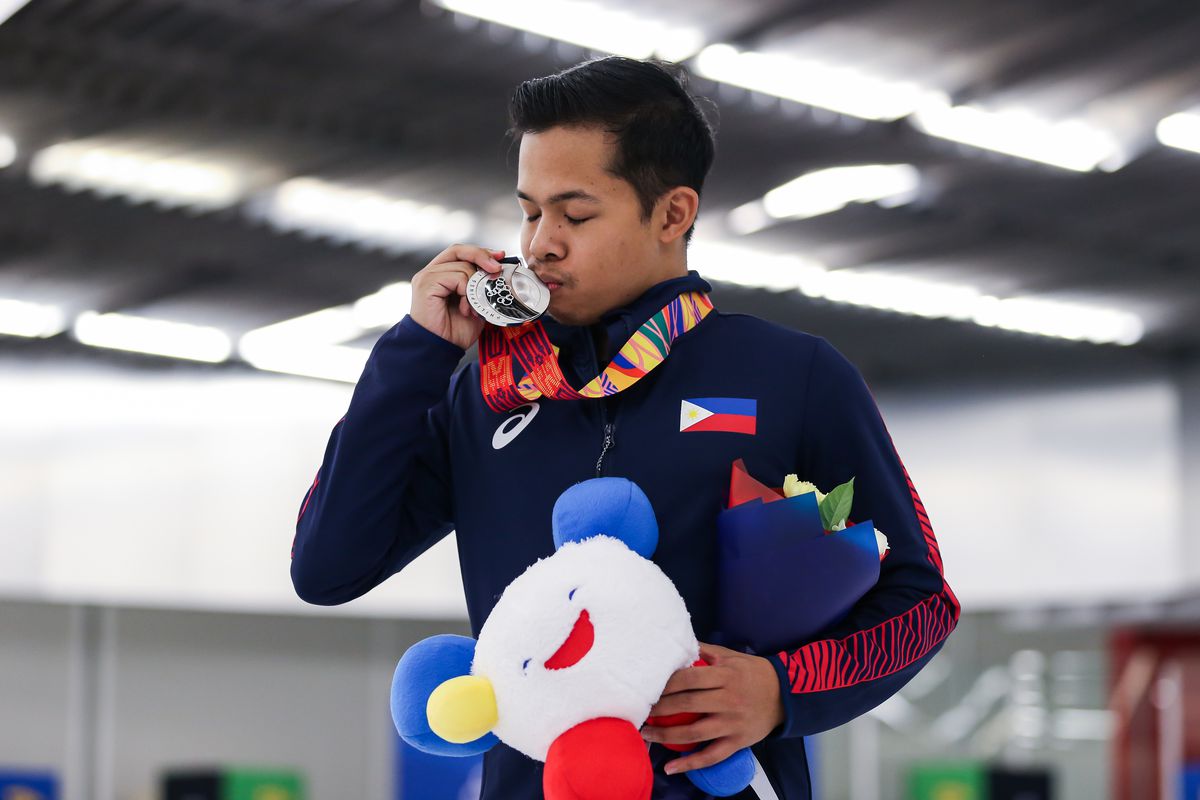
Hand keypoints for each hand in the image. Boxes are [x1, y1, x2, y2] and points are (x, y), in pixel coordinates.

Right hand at [409, 244, 505, 349]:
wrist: (440, 349)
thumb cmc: (455, 331)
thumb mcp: (475, 304)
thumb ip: (482, 286)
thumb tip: (499, 271)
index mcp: (441, 274)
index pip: (461, 252)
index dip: (481, 252)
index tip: (499, 257)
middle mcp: (432, 272)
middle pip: (459, 250)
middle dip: (482, 256)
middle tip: (497, 269)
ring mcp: (427, 277)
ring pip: (462, 266)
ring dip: (475, 287)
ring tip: (474, 308)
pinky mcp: (426, 284)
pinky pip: (456, 277)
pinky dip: (467, 292)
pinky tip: (465, 309)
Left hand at [640, 642, 784, 774]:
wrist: (785, 695)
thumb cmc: (753, 673)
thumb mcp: (731, 656)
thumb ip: (705, 651)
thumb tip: (679, 643)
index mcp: (725, 676)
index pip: (689, 679)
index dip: (666, 684)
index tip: (649, 688)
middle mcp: (728, 700)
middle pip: (687, 704)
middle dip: (660, 709)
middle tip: (642, 711)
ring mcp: (733, 723)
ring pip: (694, 733)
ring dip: (666, 736)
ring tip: (646, 735)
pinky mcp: (738, 742)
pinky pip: (711, 756)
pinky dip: (690, 764)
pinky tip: (670, 767)